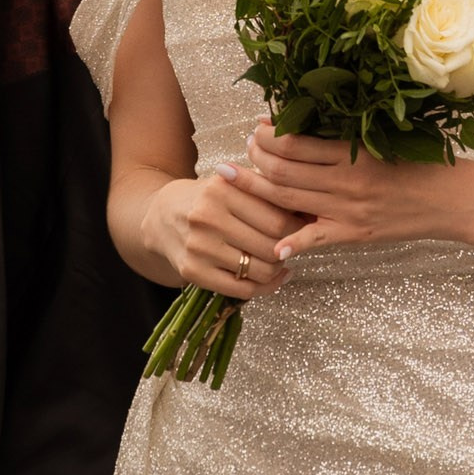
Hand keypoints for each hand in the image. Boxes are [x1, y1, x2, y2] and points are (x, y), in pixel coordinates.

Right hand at [147, 145, 308, 297]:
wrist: (163, 216)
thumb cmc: (208, 199)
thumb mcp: (233, 184)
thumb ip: (266, 193)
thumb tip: (310, 210)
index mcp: (221, 189)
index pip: (276, 217)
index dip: (297, 227)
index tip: (304, 228)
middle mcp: (207, 217)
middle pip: (270, 244)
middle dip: (289, 249)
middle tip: (294, 246)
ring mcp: (198, 247)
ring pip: (258, 269)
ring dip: (277, 270)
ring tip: (281, 262)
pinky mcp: (192, 272)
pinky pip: (241, 289)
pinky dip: (264, 288)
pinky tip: (273, 279)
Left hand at [246, 124, 473, 261]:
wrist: (453, 199)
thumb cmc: (422, 161)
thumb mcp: (383, 140)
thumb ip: (346, 137)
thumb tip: (306, 125)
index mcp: (353, 152)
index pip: (294, 143)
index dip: (267, 135)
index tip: (258, 127)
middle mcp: (346, 181)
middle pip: (283, 171)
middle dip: (255, 158)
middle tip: (244, 148)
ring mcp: (348, 210)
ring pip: (289, 200)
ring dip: (258, 188)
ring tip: (241, 177)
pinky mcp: (356, 234)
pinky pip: (317, 240)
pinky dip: (293, 243)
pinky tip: (274, 247)